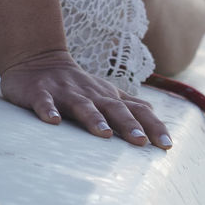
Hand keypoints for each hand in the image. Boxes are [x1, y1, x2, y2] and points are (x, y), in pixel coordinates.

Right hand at [0, 49, 171, 148]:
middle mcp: (91, 94)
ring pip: (82, 106)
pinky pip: (44, 102)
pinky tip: (53, 121)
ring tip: (104, 133)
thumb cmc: (77, 84)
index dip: (152, 126)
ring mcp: (65, 93)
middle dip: (128, 124)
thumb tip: (154, 115)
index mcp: (108, 97)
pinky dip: (48, 110)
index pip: (136, 111)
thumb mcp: (104, 93)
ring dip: (93, 118)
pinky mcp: (40, 93)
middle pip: (113, 109)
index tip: (167, 146)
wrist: (38, 59)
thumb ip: (128, 105)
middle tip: (141, 142)